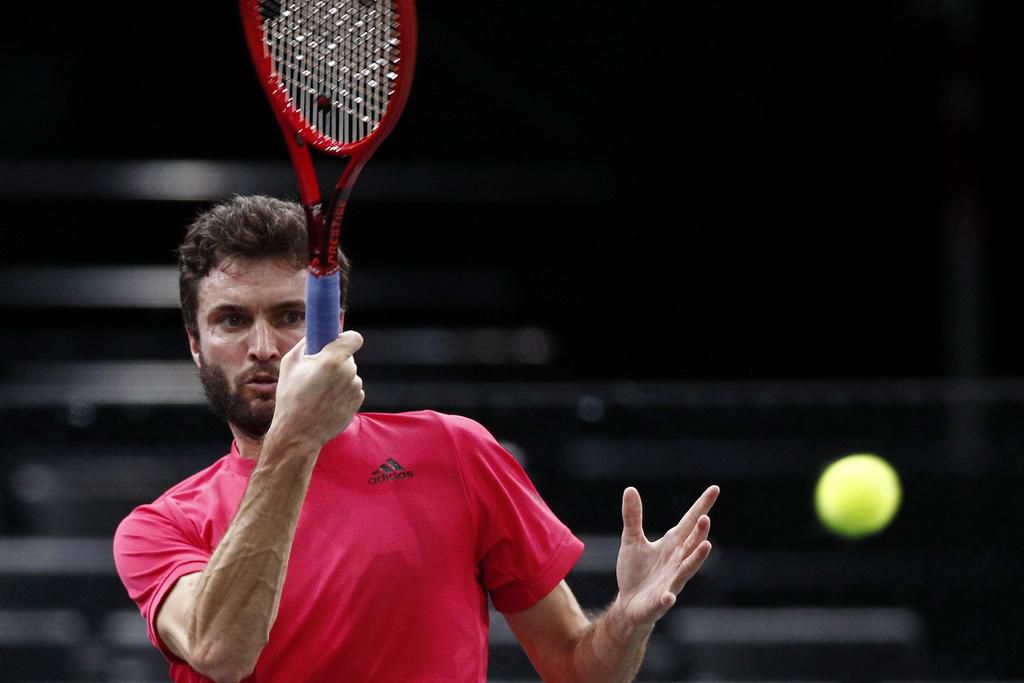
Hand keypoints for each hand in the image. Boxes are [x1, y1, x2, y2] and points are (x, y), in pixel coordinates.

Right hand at [267, 330, 364, 451]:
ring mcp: (355, 388)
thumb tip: (314, 336)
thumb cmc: (291, 398)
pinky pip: (352, 389)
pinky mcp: (358, 401)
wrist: (299, 433)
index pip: (354, 338)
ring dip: (339, 378)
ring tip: (320, 392)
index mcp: (332, 360)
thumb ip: (305, 344)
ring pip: (350, 374)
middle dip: (336, 361)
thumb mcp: (290, 364)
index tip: (338, 343)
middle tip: (318, 373)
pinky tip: (327, 401)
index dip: (346, 339)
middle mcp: (348, 372)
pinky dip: (342, 392)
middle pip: (348, 357)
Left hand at [612, 485, 718, 632]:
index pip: (690, 522)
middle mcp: (677, 561)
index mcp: (672, 545)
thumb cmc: (635, 572)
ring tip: (706, 546)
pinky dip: (668, 597)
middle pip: (692, 544)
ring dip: (696, 558)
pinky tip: (669, 596)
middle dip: (700, 533)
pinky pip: (665, 599)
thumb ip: (633, 517)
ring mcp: (671, 581)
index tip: (715, 489)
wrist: (629, 604)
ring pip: (687, 569)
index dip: (702, 506)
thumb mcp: (631, 540)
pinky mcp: (660, 601)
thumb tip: (630, 489)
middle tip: (705, 518)